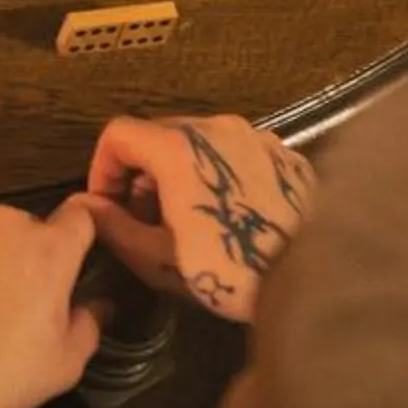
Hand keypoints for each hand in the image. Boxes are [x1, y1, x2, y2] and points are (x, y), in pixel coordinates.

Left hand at [0, 202, 104, 407]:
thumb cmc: (7, 377)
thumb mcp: (67, 362)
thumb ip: (88, 323)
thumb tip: (94, 306)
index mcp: (49, 249)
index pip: (78, 217)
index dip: (77, 234)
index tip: (72, 254)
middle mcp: (2, 225)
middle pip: (24, 226)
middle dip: (25, 253)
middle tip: (16, 297)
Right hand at [82, 115, 315, 322]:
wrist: (320, 280)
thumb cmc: (230, 271)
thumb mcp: (158, 259)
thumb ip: (114, 226)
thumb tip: (87, 206)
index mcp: (179, 147)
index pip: (119, 134)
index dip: (103, 169)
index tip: (110, 207)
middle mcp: (217, 126)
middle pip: (159, 134)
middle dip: (142, 174)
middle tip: (146, 220)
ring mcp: (258, 136)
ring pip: (201, 142)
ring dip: (181, 173)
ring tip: (190, 220)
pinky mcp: (288, 154)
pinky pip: (238, 153)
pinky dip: (220, 174)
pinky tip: (232, 215)